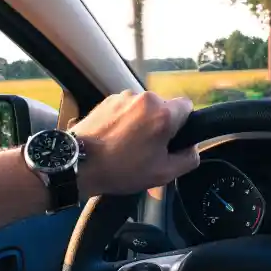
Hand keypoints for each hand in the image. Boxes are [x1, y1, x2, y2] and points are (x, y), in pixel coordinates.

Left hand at [70, 91, 198, 197]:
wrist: (78, 163)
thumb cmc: (122, 170)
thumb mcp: (163, 174)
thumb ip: (189, 159)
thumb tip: (192, 148)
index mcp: (164, 114)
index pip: (187, 106)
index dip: (183, 124)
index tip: (171, 140)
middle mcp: (147, 98)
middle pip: (164, 107)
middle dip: (160, 124)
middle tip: (149, 147)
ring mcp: (125, 96)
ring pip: (145, 108)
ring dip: (142, 121)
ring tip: (128, 144)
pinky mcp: (109, 99)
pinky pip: (127, 107)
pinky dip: (126, 119)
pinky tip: (115, 137)